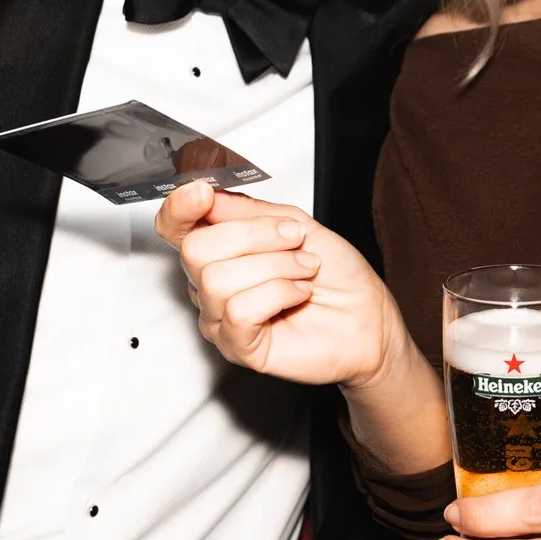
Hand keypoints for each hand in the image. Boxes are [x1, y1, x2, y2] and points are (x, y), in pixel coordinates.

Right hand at [154, 183, 412, 389]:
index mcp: (220, 248)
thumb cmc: (336, 274)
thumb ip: (248, 211)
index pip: (173, 226)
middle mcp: (210, 283)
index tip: (203, 193)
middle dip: (253, 235)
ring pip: (218, 279)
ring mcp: (220, 317)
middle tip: (294, 239)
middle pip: (195, 249)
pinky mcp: (237, 347)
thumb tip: (210, 196)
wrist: (367, 316)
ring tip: (304, 270)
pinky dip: (279, 293)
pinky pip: (239, 310)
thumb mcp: (295, 224)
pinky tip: (299, 295)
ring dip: (276, 266)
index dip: (179, 207)